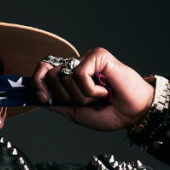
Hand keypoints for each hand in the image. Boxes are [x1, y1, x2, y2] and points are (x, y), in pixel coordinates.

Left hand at [30, 47, 153, 131]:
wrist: (133, 114)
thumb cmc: (109, 113)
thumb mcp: (76, 112)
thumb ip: (57, 104)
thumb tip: (37, 98)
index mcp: (69, 77)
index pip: (43, 70)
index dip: (37, 82)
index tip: (44, 98)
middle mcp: (76, 65)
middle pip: (49, 74)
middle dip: (64, 96)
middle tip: (84, 102)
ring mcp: (87, 59)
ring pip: (65, 76)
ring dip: (81, 96)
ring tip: (98, 97)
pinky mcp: (98, 55)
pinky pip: (79, 73)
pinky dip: (90, 89)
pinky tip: (105, 90)